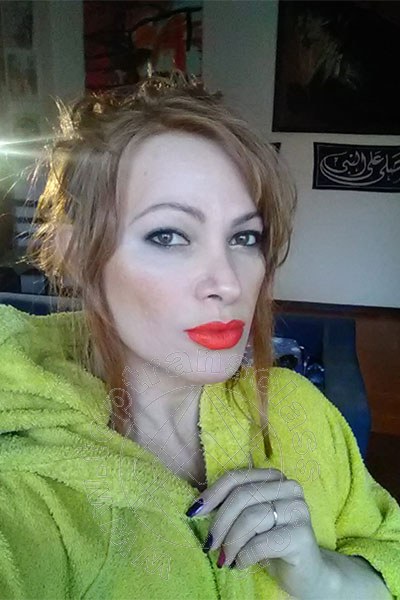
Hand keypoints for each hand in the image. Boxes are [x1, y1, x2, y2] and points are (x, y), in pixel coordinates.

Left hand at [186, 468, 329, 598]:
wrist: (306, 573)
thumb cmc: (271, 543)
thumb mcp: (250, 519)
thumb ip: (232, 506)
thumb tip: (197, 507)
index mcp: (274, 477)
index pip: (237, 478)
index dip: (212, 494)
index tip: (194, 513)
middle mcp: (289, 488)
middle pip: (242, 496)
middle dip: (220, 523)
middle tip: (210, 545)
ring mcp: (299, 509)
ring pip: (251, 518)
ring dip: (231, 542)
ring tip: (225, 558)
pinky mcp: (302, 535)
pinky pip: (262, 542)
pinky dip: (245, 555)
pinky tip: (241, 564)